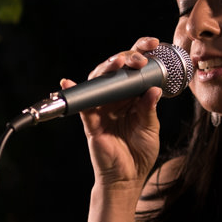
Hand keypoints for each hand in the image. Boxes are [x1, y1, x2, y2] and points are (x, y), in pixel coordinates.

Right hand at [68, 36, 164, 188]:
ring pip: (99, 80)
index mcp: (132, 95)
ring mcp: (101, 107)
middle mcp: (115, 97)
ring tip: (118, 63)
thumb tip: (153, 88)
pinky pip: (80, 104)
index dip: (141, 52)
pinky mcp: (90, 120)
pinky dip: (73, 91)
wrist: (127, 177)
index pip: (134, 68)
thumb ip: (149, 109)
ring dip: (107, 68)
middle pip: (116, 68)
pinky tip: (68, 82)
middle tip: (138, 59)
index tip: (153, 44)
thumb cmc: (139, 152)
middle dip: (126, 57)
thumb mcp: (150, 128)